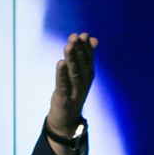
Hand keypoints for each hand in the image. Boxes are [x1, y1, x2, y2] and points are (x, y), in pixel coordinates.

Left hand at [45, 32, 97, 154]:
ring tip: (68, 46)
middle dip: (79, 50)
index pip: (88, 60)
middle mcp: (84, 84)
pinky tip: (60, 63)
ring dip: (72, 59)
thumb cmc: (72, 93)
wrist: (66, 120)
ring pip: (74, 74)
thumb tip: (93, 38)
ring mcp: (75, 92)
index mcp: (88, 77)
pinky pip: (63, 85)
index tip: (83, 35)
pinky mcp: (64, 99)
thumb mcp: (79, 74)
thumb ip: (84, 56)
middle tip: (75, 36)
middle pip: (82, 65)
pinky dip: (62, 74)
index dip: (86, 47)